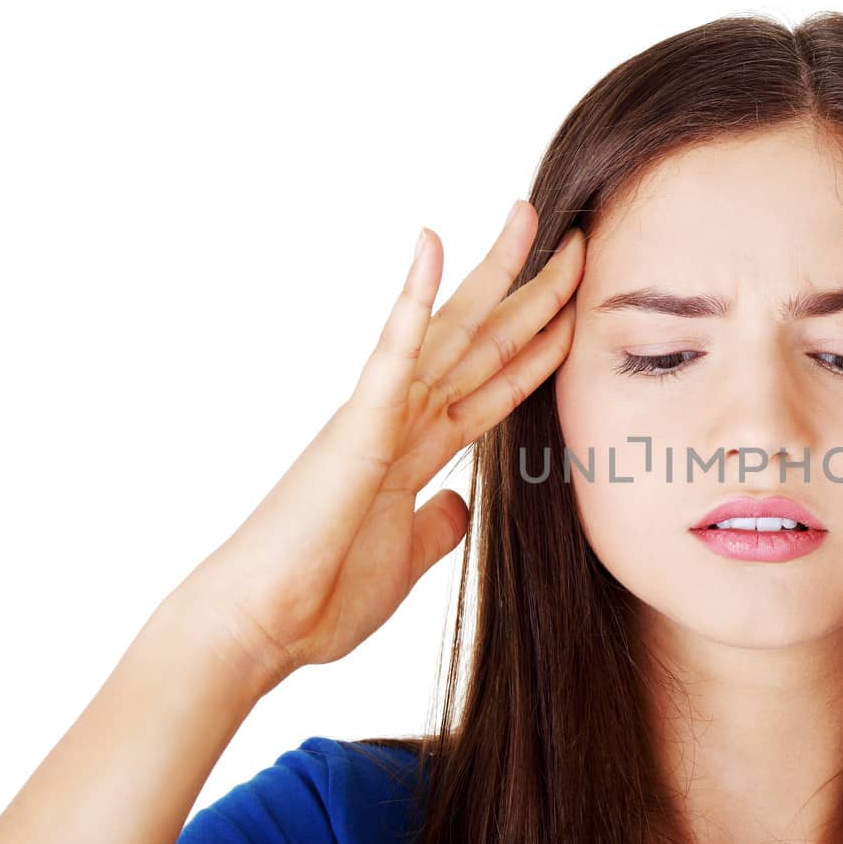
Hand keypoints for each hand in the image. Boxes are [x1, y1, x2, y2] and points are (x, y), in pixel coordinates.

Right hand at [168, 201, 581, 695]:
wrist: (261, 627)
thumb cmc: (320, 597)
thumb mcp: (407, 559)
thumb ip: (437, 524)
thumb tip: (461, 505)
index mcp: (417, 448)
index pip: (496, 383)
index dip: (542, 346)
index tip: (580, 308)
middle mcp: (402, 418)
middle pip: (484, 342)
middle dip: (536, 292)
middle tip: (581, 238)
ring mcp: (379, 415)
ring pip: (453, 332)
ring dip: (493, 275)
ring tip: (526, 216)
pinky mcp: (356, 427)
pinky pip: (393, 354)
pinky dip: (412, 300)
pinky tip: (431, 247)